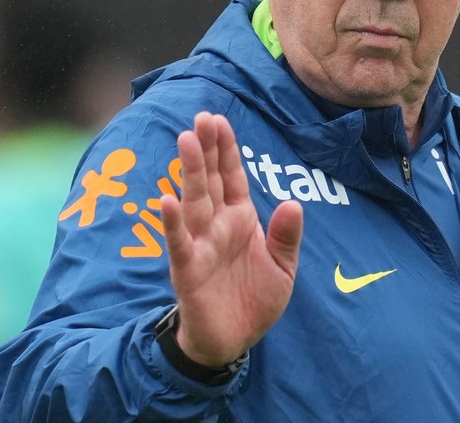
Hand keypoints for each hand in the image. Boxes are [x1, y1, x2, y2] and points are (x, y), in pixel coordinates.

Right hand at [159, 112, 303, 366]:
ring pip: (194, 202)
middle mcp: (217, 227)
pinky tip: (166, 200)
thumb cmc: (254, 301)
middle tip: (201, 117)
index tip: (220, 120)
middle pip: (211, 182)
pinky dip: (172, 223)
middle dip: (207, 150)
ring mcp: (200, 246)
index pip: (233, 178)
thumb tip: (293, 203)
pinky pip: (179, 243)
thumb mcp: (283, 269)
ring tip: (186, 141)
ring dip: (190, 173)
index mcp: (240, 220)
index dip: (227, 150)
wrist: (233, 342)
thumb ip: (286, 237)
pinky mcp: (188, 270)